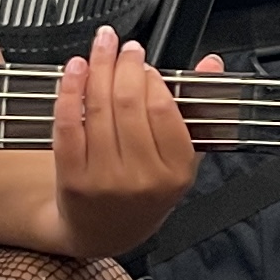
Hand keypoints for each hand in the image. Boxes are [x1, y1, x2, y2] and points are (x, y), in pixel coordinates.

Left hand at [53, 29, 218, 255]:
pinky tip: (75, 70)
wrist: (104, 232)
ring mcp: (105, 180)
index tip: (145, 64)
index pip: (164, 110)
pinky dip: (70, 90)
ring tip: (101, 48)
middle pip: (128, 103)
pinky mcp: (72, 178)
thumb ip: (195, 109)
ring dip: (97, 67)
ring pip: (98, 108)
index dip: (152, 79)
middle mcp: (142, 178)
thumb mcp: (178, 158)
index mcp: (175, 172)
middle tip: (123, 47)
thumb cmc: (143, 192)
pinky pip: (68, 124)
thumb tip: (210, 64)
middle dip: (124, 64)